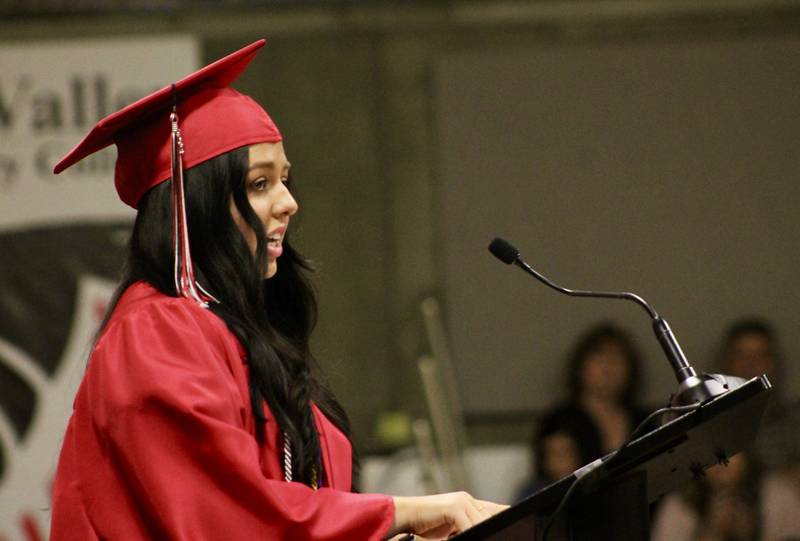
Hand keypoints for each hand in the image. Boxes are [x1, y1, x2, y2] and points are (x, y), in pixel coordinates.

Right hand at [388, 491, 507, 539]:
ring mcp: (460, 502)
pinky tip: (467, 538)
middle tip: (506, 536)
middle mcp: (466, 500)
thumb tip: (481, 532)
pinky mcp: (453, 507)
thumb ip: (466, 528)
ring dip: (482, 533)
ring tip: (488, 536)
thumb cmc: (424, 526)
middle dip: (496, 530)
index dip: (506, 516)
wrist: (403, 516)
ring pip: (481, 522)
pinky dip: (469, 533)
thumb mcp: (451, 530)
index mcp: (468, 504)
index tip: (519, 524)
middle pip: (490, 518)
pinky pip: (468, 524)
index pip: (495, 511)